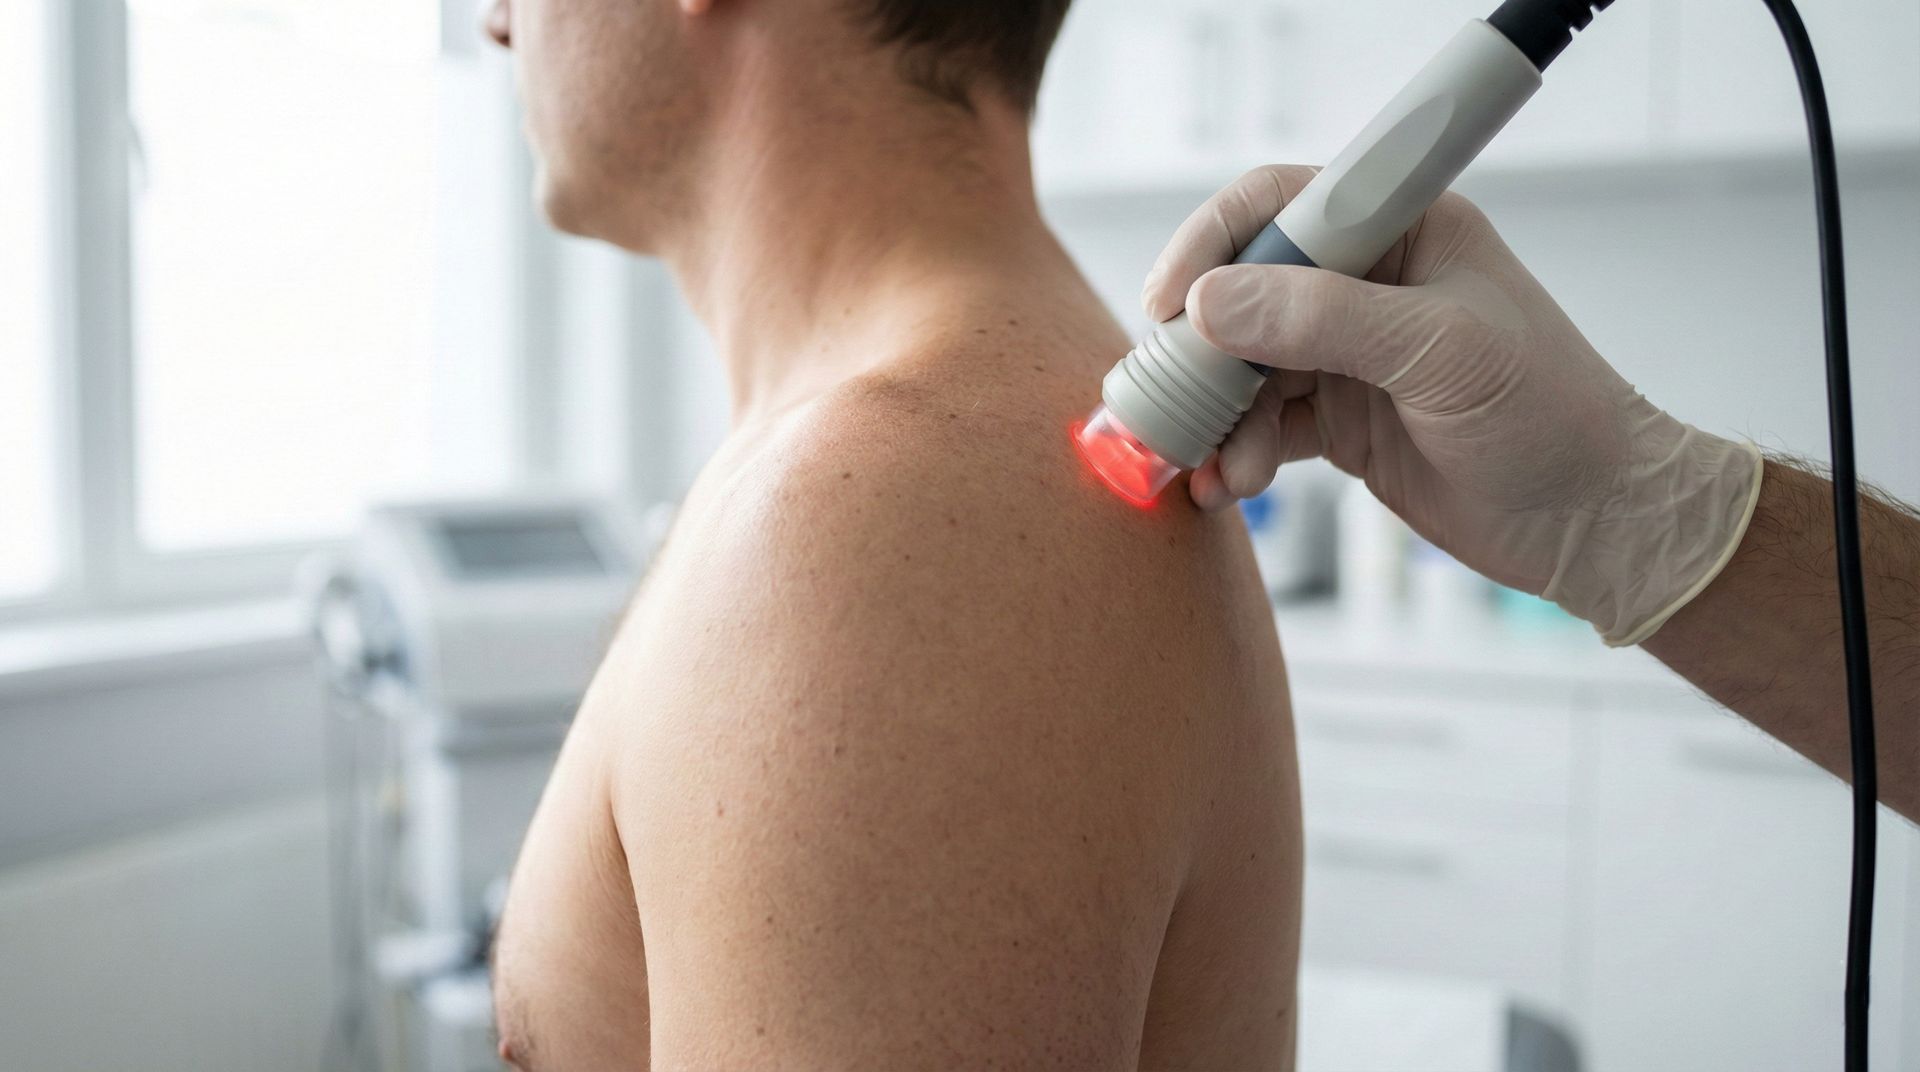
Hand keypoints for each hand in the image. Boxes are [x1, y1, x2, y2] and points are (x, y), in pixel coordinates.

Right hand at [1145, 165, 1762, 645]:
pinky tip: (1227, 486)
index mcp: (1403, 229)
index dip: (1215, 242)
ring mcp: (1350, 353)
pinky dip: (1237, 453)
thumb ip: (1323, 321)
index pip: (1281, 203)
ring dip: (1217, 416)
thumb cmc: (1551, 416)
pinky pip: (1262, 424)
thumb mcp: (1438, 354)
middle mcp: (1368, 282)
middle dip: (1200, 349)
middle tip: (1167, 400)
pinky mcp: (1342, 419)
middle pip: (1245, 289)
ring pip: (1244, 366)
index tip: (1171, 302)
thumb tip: (1211, 303)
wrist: (1593, 520)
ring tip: (1214, 467)